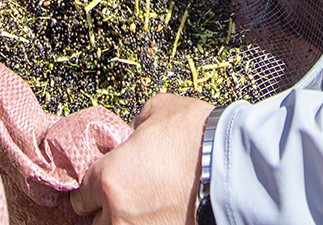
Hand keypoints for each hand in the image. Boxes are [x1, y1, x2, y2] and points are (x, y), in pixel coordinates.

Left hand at [71, 93, 210, 224]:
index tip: (107, 182)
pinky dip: (153, 223)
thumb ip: (136, 123)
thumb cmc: (201, 138)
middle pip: (96, 222)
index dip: (97, 184)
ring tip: (148, 208)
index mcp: (109, 180)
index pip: (82, 194)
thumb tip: (135, 132)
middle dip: (109, 208)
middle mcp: (119, 215)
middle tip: (130, 194)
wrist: (239, 167)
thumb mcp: (160, 110)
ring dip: (128, 220)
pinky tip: (165, 214)